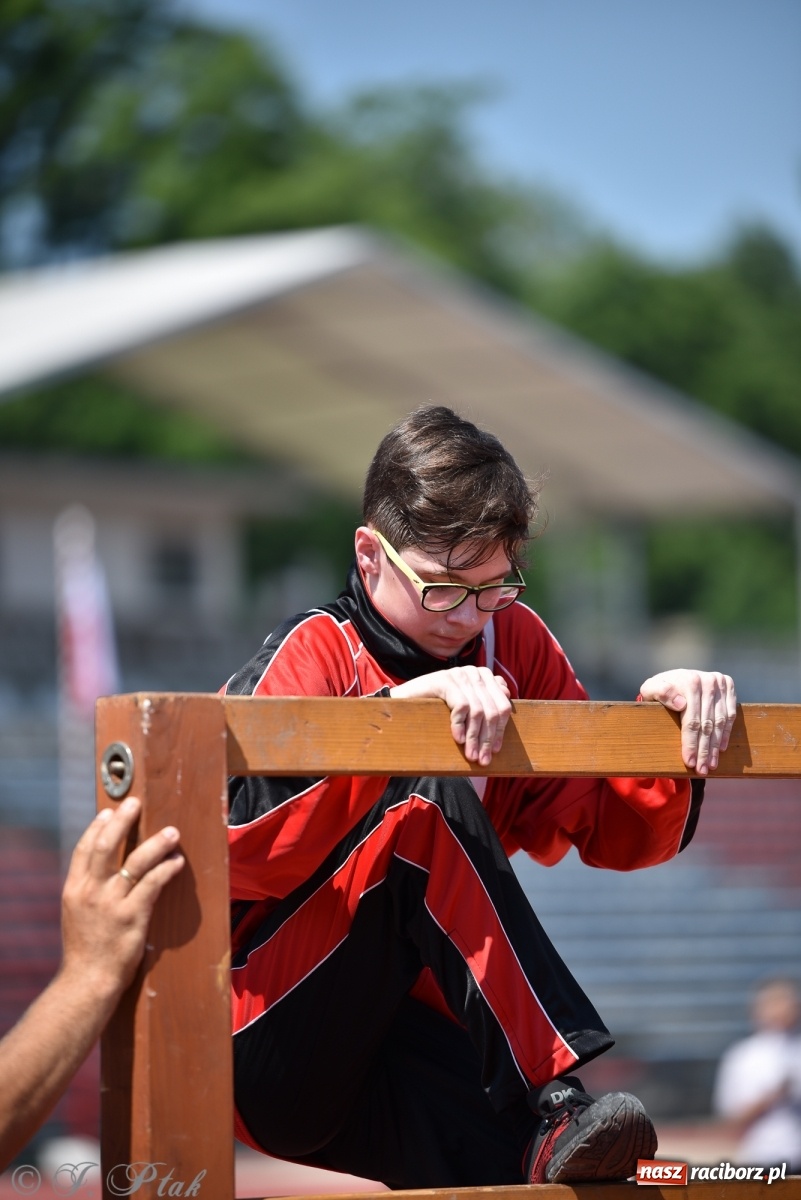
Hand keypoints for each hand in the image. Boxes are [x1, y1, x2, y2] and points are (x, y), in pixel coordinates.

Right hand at [60, 797, 184, 996]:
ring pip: (135, 862)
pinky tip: (176, 863)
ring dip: (156, 844)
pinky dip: (166, 870)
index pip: (84, 849)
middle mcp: (90, 892)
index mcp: (74, 890)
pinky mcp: (132, 917)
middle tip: (136, 803)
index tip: (109, 811)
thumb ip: (88, 892)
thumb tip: (104, 872)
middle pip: (106, 846)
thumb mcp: (77, 915)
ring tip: (172, 832)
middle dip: (122, 821)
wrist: (87, 982)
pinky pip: (153, 884)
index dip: (97, 827)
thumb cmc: (86, 950)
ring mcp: (111, 904)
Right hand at [389, 666, 511, 765]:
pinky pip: (461, 706)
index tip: (495, 751)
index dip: (500, 730)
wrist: (404, 700)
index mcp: (484, 677)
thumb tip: (508, 704)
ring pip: (478, 711)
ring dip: (474, 737)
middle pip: (492, 710)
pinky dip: (460, 725)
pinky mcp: (445, 680)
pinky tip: (458, 739)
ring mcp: (460, 674)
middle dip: (487, 738)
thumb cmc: (436, 707)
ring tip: (470, 755)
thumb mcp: (465, 706)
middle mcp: (475, 673)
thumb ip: (485, 702)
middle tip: (482, 759)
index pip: (502, 706)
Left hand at [639, 669, 736, 774]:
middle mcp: (708, 682)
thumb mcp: (651, 688)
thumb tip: (681, 704)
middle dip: (704, 750)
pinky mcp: (728, 686)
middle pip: (707, 724)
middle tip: (701, 770)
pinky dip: (726, 733)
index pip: (692, 720)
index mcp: (690, 682)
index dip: (691, 743)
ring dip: (716, 746)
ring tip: (711, 765)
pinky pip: (730, 714)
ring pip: (720, 722)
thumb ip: (660, 693)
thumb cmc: (660, 688)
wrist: (675, 676)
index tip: (689, 761)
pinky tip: (720, 749)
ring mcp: (720, 683)